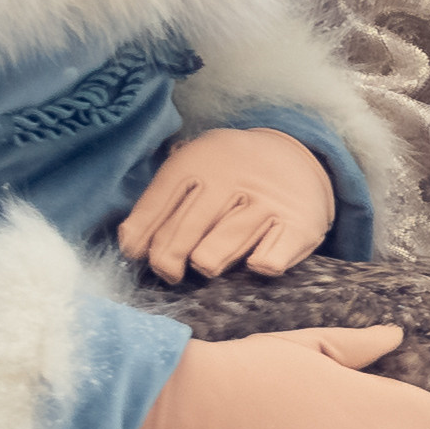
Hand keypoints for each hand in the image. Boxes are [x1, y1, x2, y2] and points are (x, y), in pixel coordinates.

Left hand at [118, 127, 334, 282]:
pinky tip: (254, 260)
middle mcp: (233, 177)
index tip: (139, 254)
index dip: (143, 236)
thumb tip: (130, 244)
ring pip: (220, 249)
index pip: (160, 204)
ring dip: (207, 262)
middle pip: (186, 231)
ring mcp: (267, 202)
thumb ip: (160, 203)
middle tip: (170, 271)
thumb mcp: (195, 171)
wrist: (296, 158)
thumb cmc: (230, 176)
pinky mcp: (299, 226)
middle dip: (168, 259)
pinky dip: (259, 265)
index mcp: (201, 160)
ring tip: (205, 263)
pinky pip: (269, 262)